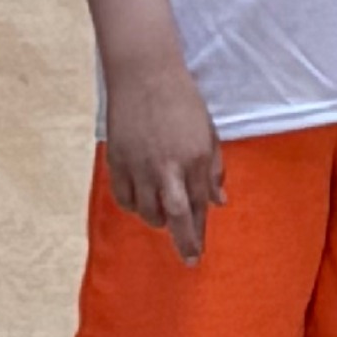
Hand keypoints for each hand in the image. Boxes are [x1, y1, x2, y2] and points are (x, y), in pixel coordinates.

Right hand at [104, 60, 223, 263]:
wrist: (144, 77)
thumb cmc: (183, 102)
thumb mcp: (209, 133)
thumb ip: (214, 169)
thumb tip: (219, 200)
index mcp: (196, 158)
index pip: (199, 206)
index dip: (199, 232)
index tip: (199, 254)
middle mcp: (168, 167)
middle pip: (175, 217)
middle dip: (183, 242)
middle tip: (189, 259)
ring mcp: (139, 166)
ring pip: (147, 211)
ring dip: (159, 221)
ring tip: (166, 221)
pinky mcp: (117, 162)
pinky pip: (124, 197)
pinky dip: (133, 207)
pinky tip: (141, 205)